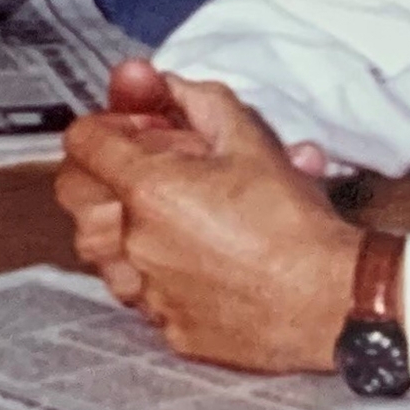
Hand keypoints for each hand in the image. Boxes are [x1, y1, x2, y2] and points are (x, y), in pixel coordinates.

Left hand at [55, 69, 361, 372]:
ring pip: (99, 250)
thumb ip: (201, 103)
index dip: (107, 128)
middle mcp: (133, 240)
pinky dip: (155, 277)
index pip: (83, 141)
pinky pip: (139, 295)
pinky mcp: (165, 327)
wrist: (334, 300)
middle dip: (99, 176)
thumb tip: (169, 83)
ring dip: (120, 228)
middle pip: (75, 196)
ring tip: (168, 221)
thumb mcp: (252, 143)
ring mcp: (145, 289)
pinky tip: (195, 267)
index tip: (136, 133)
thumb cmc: (296, 224)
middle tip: (141, 173)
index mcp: (148, 188)